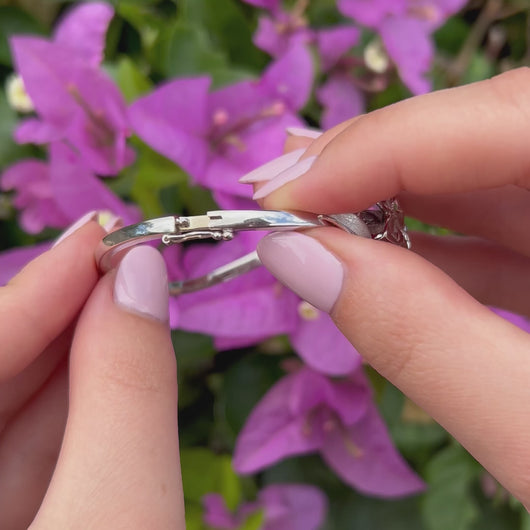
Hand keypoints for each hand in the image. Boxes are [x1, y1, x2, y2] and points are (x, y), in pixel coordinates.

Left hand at [0, 217, 184, 528]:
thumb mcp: (122, 516)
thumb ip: (127, 393)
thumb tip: (142, 276)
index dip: (35, 293)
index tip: (105, 239)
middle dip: (66, 322)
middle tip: (130, 269)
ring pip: (12, 420)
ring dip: (82, 363)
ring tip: (135, 311)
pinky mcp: (10, 524)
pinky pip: (28, 460)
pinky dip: (82, 415)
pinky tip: (121, 374)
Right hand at [250, 68, 529, 506]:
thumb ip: (424, 343)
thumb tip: (300, 258)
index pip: (513, 119)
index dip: (383, 146)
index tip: (284, 193)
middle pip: (496, 129)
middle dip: (376, 158)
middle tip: (284, 192)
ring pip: (490, 174)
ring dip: (390, 196)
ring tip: (311, 218)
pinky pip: (503, 230)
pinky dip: (428, 243)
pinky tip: (371, 258)